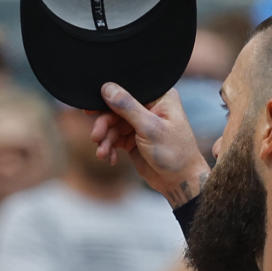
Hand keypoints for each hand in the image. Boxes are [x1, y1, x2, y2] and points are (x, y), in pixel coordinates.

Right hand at [91, 85, 210, 204]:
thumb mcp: (150, 128)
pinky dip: (110, 148)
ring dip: (105, 139)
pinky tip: (110, 159)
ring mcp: (140, 123)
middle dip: (104, 124)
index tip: (91, 108)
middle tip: (96, 137)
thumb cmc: (174, 153)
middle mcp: (149, 107)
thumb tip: (107, 88)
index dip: (107, 98)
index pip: (127, 89)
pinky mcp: (133, 139)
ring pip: (112, 125)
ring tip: (102, 153)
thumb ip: (127, 107)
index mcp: (159, 97)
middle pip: (116, 108)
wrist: (180, 182)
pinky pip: (114, 139)